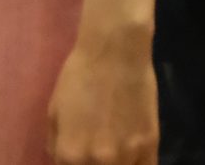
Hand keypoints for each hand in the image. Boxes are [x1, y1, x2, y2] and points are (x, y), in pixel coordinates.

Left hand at [46, 23, 158, 164]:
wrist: (116, 51)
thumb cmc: (79, 75)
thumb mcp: (54, 111)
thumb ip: (57, 145)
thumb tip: (63, 162)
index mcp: (70, 155)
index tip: (78, 158)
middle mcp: (98, 162)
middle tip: (97, 154)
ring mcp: (127, 155)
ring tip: (114, 153)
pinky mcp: (150, 144)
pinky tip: (132, 157)